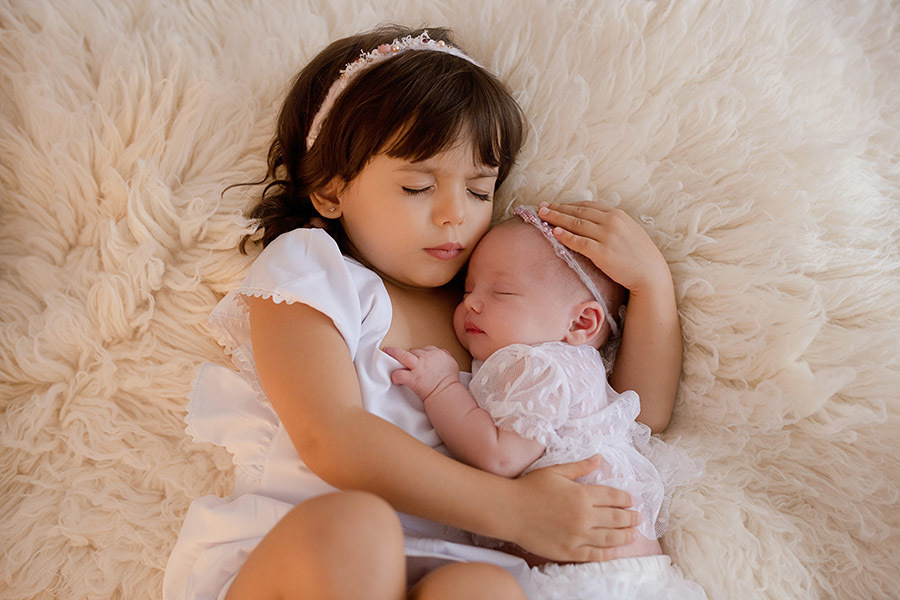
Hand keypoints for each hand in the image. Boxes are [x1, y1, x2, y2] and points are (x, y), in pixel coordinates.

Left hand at [383, 346, 459, 400]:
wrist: (447, 394)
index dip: (420, 353)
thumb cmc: (450, 383)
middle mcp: (428, 357)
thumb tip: (442, 354)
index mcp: (439, 353)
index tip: (417, 357)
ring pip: (403, 355)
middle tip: (403, 359)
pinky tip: (395, 379)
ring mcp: (419, 367)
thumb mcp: (452, 364)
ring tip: (387, 352)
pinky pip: (400, 374)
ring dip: (394, 353)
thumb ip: (445, 356)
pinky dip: (395, 376)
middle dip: (409, 356)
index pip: (426, 348)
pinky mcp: (413, 378)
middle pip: (414, 351)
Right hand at [507, 455, 639, 561]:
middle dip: (631, 518)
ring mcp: (577, 536)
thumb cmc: (530, 488)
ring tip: (633, 535)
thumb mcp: (556, 471)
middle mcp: (584, 516)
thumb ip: (580, 467)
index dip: (626, 499)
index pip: (614, 497)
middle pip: (617, 518)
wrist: (509, 510)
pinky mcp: (569, 551)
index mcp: (582, 494)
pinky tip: (615, 550)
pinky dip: (608, 553)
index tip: (632, 501)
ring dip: (626, 536)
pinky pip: (595, 555)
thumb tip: (599, 458)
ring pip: (610, 538)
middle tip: (638, 518)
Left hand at [537, 201, 671, 295]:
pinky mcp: (602, 252)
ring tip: (542, 217)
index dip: (568, 204)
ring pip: (575, 224)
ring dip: (556, 219)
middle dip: (558, 209)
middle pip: (578, 212)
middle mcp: (611, 222)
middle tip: (542, 207)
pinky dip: (565, 236)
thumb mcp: (629, 231)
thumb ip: (612, 224)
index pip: (587, 206)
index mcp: (617, 215)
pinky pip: (579, 242)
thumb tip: (593, 222)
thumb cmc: (639, 255)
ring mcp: (607, 236)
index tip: (555, 204)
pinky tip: (554, 233)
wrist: (650, 274)